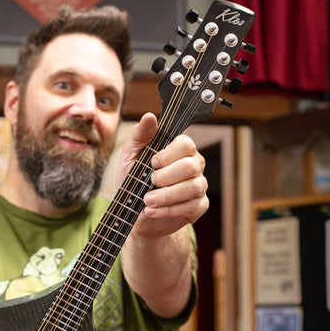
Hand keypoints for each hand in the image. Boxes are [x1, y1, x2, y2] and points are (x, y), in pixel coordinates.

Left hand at [117, 112, 207, 239]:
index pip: (186, 144)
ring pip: (193, 187)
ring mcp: (199, 186)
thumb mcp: (130, 157)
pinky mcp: (199, 206)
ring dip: (166, 195)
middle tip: (150, 181)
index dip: (169, 154)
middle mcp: (194, 165)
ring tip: (147, 200)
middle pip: (191, 166)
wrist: (133, 214)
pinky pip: (191, 207)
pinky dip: (169, 210)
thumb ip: (140, 136)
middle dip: (167, 176)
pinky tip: (152, 211)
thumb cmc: (134, 182)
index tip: (152, 162)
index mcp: (180, 150)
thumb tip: (150, 117)